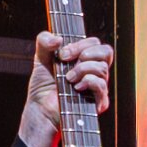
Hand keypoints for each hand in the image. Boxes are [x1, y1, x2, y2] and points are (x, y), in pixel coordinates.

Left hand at [20, 32, 114, 146]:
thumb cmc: (42, 85)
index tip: (63, 53)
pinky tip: (76, 87)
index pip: (95, 43)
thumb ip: (44, 40)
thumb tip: (58, 38)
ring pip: (102, 68)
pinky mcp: (98, 101)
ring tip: (68, 79)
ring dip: (82, 69)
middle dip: (85, 52)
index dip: (80, 43)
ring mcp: (98, 86)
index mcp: (85, 59)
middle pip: (106, 51)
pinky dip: (88, 82)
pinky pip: (101, 85)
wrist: (40, 108)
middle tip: (67, 61)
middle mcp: (95, 71)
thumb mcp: (40, 57)